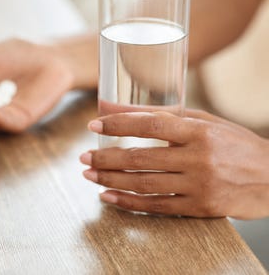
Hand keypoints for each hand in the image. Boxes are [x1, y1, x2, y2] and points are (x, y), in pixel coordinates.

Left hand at [81, 110, 268, 218]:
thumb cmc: (232, 142)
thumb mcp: (200, 120)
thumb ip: (159, 115)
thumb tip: (117, 107)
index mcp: (198, 130)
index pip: (150, 125)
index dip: (118, 124)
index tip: (94, 125)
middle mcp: (198, 157)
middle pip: (140, 159)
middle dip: (106, 158)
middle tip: (84, 158)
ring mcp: (199, 185)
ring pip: (144, 184)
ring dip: (111, 180)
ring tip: (90, 175)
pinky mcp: (201, 208)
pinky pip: (157, 207)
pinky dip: (129, 202)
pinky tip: (108, 197)